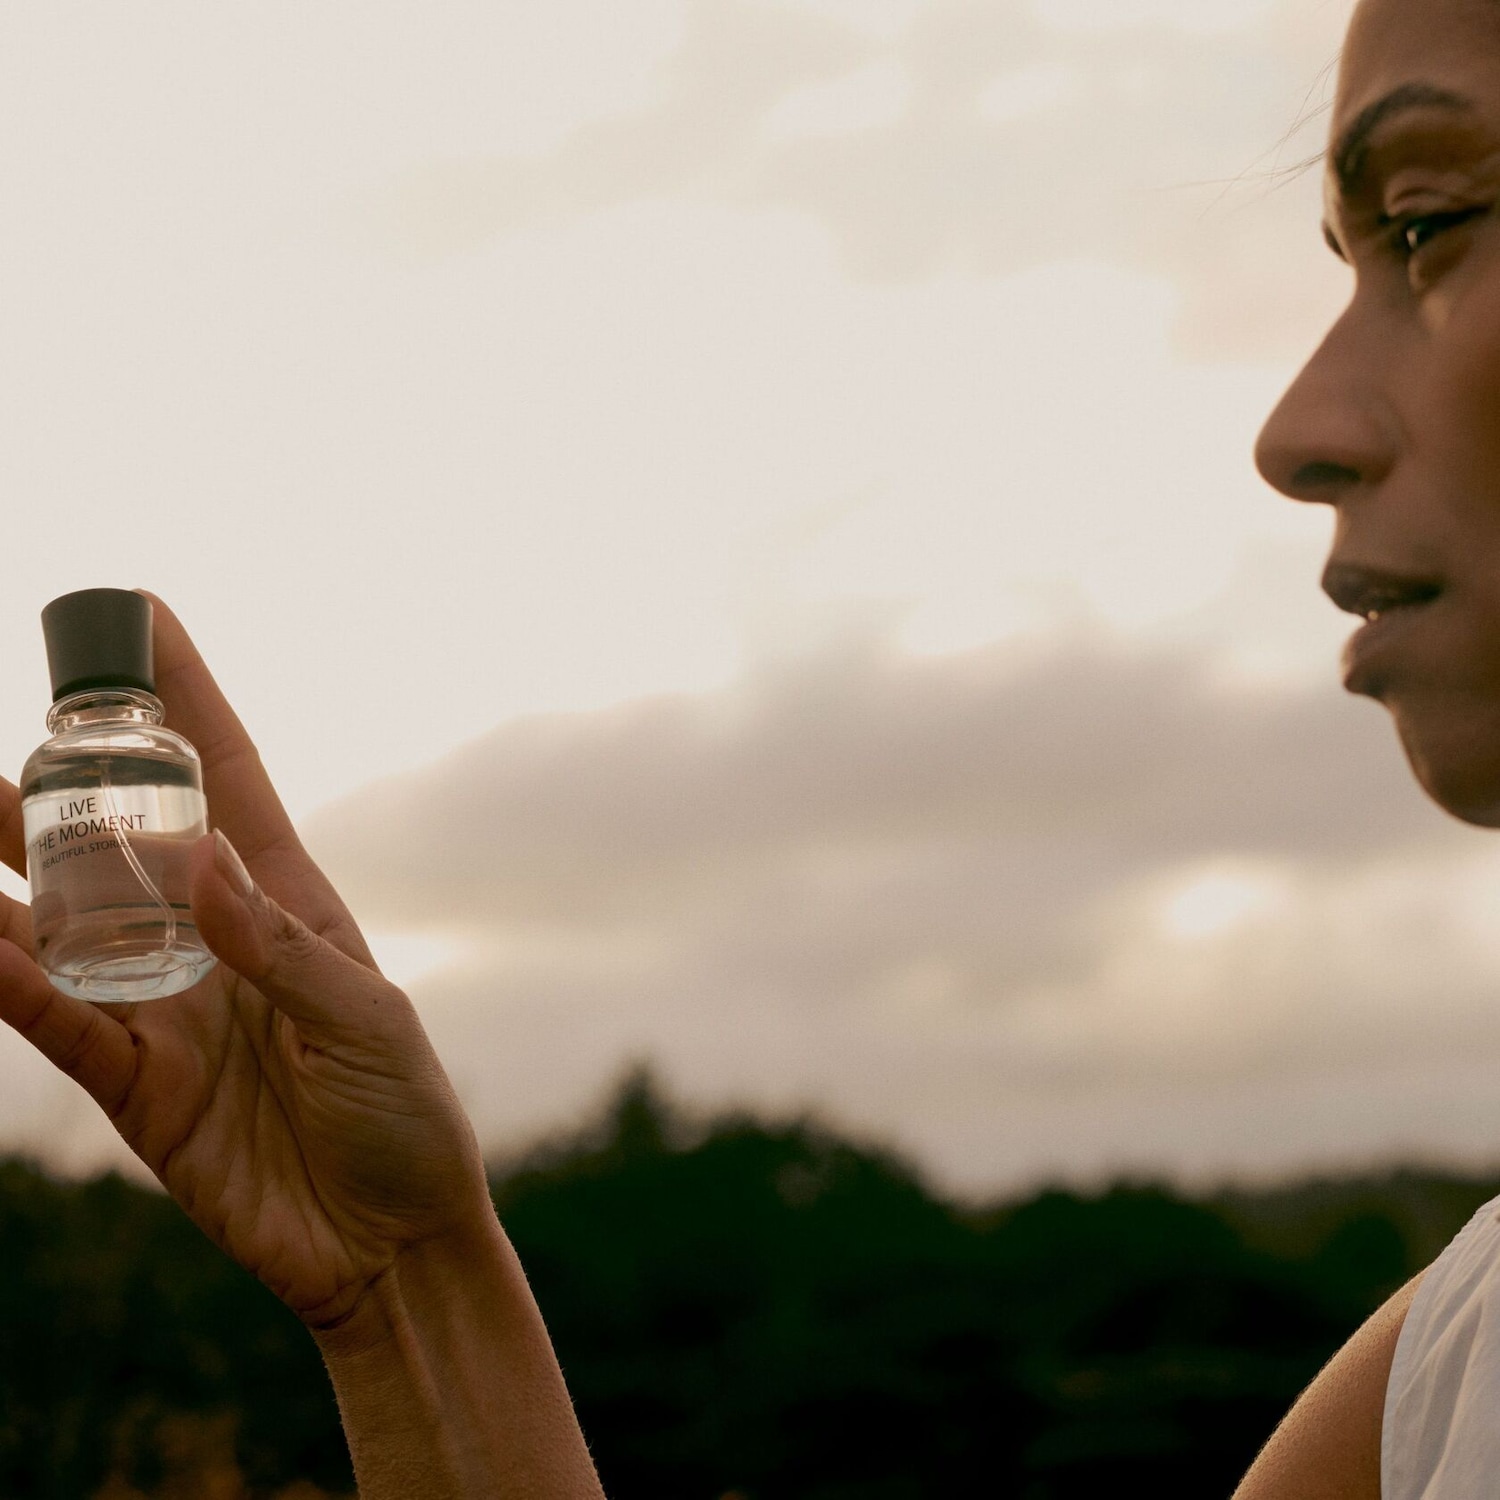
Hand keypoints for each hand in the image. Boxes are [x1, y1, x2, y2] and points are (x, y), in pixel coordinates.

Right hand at [0, 594, 491, 1328]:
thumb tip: (199, 858)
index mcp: (286, 901)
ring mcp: (165, 1005)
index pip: (227, 775)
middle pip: (122, 835)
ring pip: (65, 918)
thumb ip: (280, 948)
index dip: (186, 695)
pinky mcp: (134, 1083)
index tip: (143, 615)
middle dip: (65, 776)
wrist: (386, 1242)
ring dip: (3, 868)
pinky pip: (58, 1021)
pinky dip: (12, 983)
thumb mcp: (365, 1021)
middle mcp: (214, 938)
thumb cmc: (402, 1117)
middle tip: (18, 727)